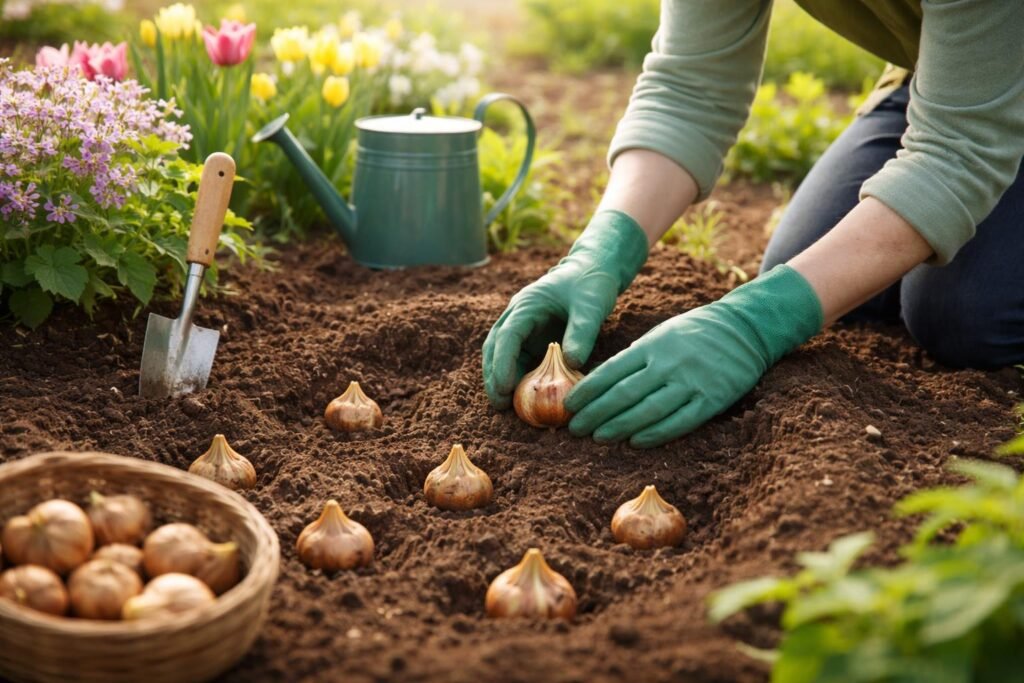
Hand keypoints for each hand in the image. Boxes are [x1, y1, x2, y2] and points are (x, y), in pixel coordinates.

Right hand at [482, 211, 648, 408]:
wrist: (593, 271)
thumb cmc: (591, 284)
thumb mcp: (591, 306)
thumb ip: (582, 333)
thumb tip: (571, 364)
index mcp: (526, 304)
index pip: (507, 335)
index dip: (503, 363)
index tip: (505, 387)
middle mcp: (517, 317)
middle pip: (495, 348)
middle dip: (494, 376)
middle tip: (500, 404)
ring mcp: (523, 329)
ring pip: (502, 356)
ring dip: (502, 380)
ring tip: (506, 407)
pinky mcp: (532, 339)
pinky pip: (519, 361)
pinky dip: (519, 379)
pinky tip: (525, 399)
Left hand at [565, 265, 822, 447]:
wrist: (745, 328)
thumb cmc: (694, 333)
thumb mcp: (661, 334)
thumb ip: (635, 358)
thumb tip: (601, 384)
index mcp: (652, 344)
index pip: (610, 371)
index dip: (587, 391)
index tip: (568, 405)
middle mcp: (668, 363)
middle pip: (623, 394)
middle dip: (595, 413)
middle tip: (575, 429)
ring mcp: (691, 382)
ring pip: (647, 411)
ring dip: (619, 426)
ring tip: (598, 437)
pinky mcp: (711, 400)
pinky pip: (679, 421)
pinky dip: (655, 434)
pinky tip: (635, 441)